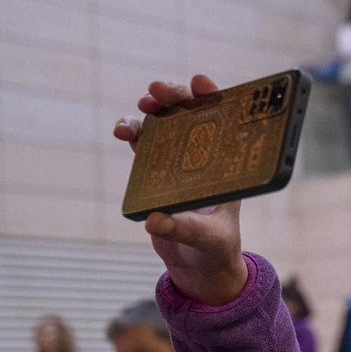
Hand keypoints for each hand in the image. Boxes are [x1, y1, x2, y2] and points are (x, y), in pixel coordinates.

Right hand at [114, 76, 248, 305]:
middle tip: (157, 91)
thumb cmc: (215, 250)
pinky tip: (122, 130)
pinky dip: (133, 134)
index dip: (212, 97)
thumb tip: (155, 220)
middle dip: (174, 98)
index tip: (199, 82)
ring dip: (152, 111)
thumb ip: (183, 229)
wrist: (201, 270)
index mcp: (228, 166)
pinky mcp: (157, 176)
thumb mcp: (207, 239)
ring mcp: (180, 164)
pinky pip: (144, 146)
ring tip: (140, 107)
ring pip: (164, 126)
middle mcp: (204, 159)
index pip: (224, 122)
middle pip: (190, 116)